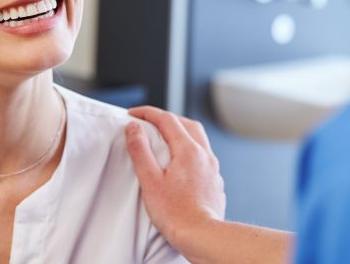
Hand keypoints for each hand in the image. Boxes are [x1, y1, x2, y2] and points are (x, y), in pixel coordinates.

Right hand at [125, 106, 225, 258]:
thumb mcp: (150, 180)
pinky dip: (190, 147)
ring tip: (166, 137)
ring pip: (198, 137)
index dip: (148, 113)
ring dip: (181, 130)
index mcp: (188, 149)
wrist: (203, 236)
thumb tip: (134, 128)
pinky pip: (203, 153)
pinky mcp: (215, 180)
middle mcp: (204, 153)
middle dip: (166, 118)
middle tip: (149, 121)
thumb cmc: (176, 214)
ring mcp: (212, 167)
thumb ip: (141, 150)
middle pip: (186, 123)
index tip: (133, 113)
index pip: (167, 119)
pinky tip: (182, 160)